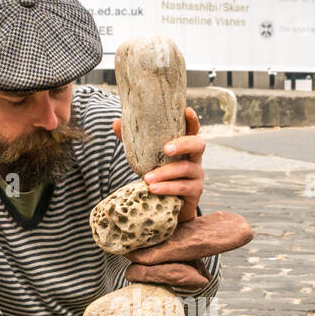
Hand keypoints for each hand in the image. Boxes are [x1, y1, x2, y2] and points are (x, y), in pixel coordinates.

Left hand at [112, 107, 204, 221]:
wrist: (167, 205)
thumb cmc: (157, 173)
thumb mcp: (146, 157)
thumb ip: (133, 140)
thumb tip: (116, 123)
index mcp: (184, 145)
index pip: (192, 128)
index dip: (192, 120)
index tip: (187, 111)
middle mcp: (194, 157)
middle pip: (198, 144)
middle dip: (183, 144)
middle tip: (165, 149)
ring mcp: (197, 174)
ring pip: (185, 169)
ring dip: (165, 173)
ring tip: (147, 178)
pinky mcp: (195, 192)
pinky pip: (183, 188)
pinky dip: (167, 188)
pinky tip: (153, 189)